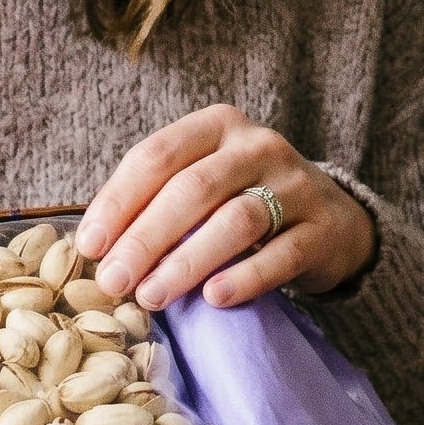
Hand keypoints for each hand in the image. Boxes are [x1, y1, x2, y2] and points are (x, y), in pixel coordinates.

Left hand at [77, 105, 377, 311]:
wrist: (333, 220)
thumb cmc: (244, 202)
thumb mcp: (203, 185)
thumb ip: (156, 203)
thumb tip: (95, 249)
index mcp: (215, 127)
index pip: (157, 156)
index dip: (118, 202)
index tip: (90, 247)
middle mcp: (257, 146)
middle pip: (192, 189)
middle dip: (145, 238)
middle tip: (114, 281)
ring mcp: (296, 184)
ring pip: (236, 220)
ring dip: (187, 262)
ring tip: (153, 296)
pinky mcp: (323, 228)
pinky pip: (282, 254)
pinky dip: (245, 277)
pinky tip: (214, 298)